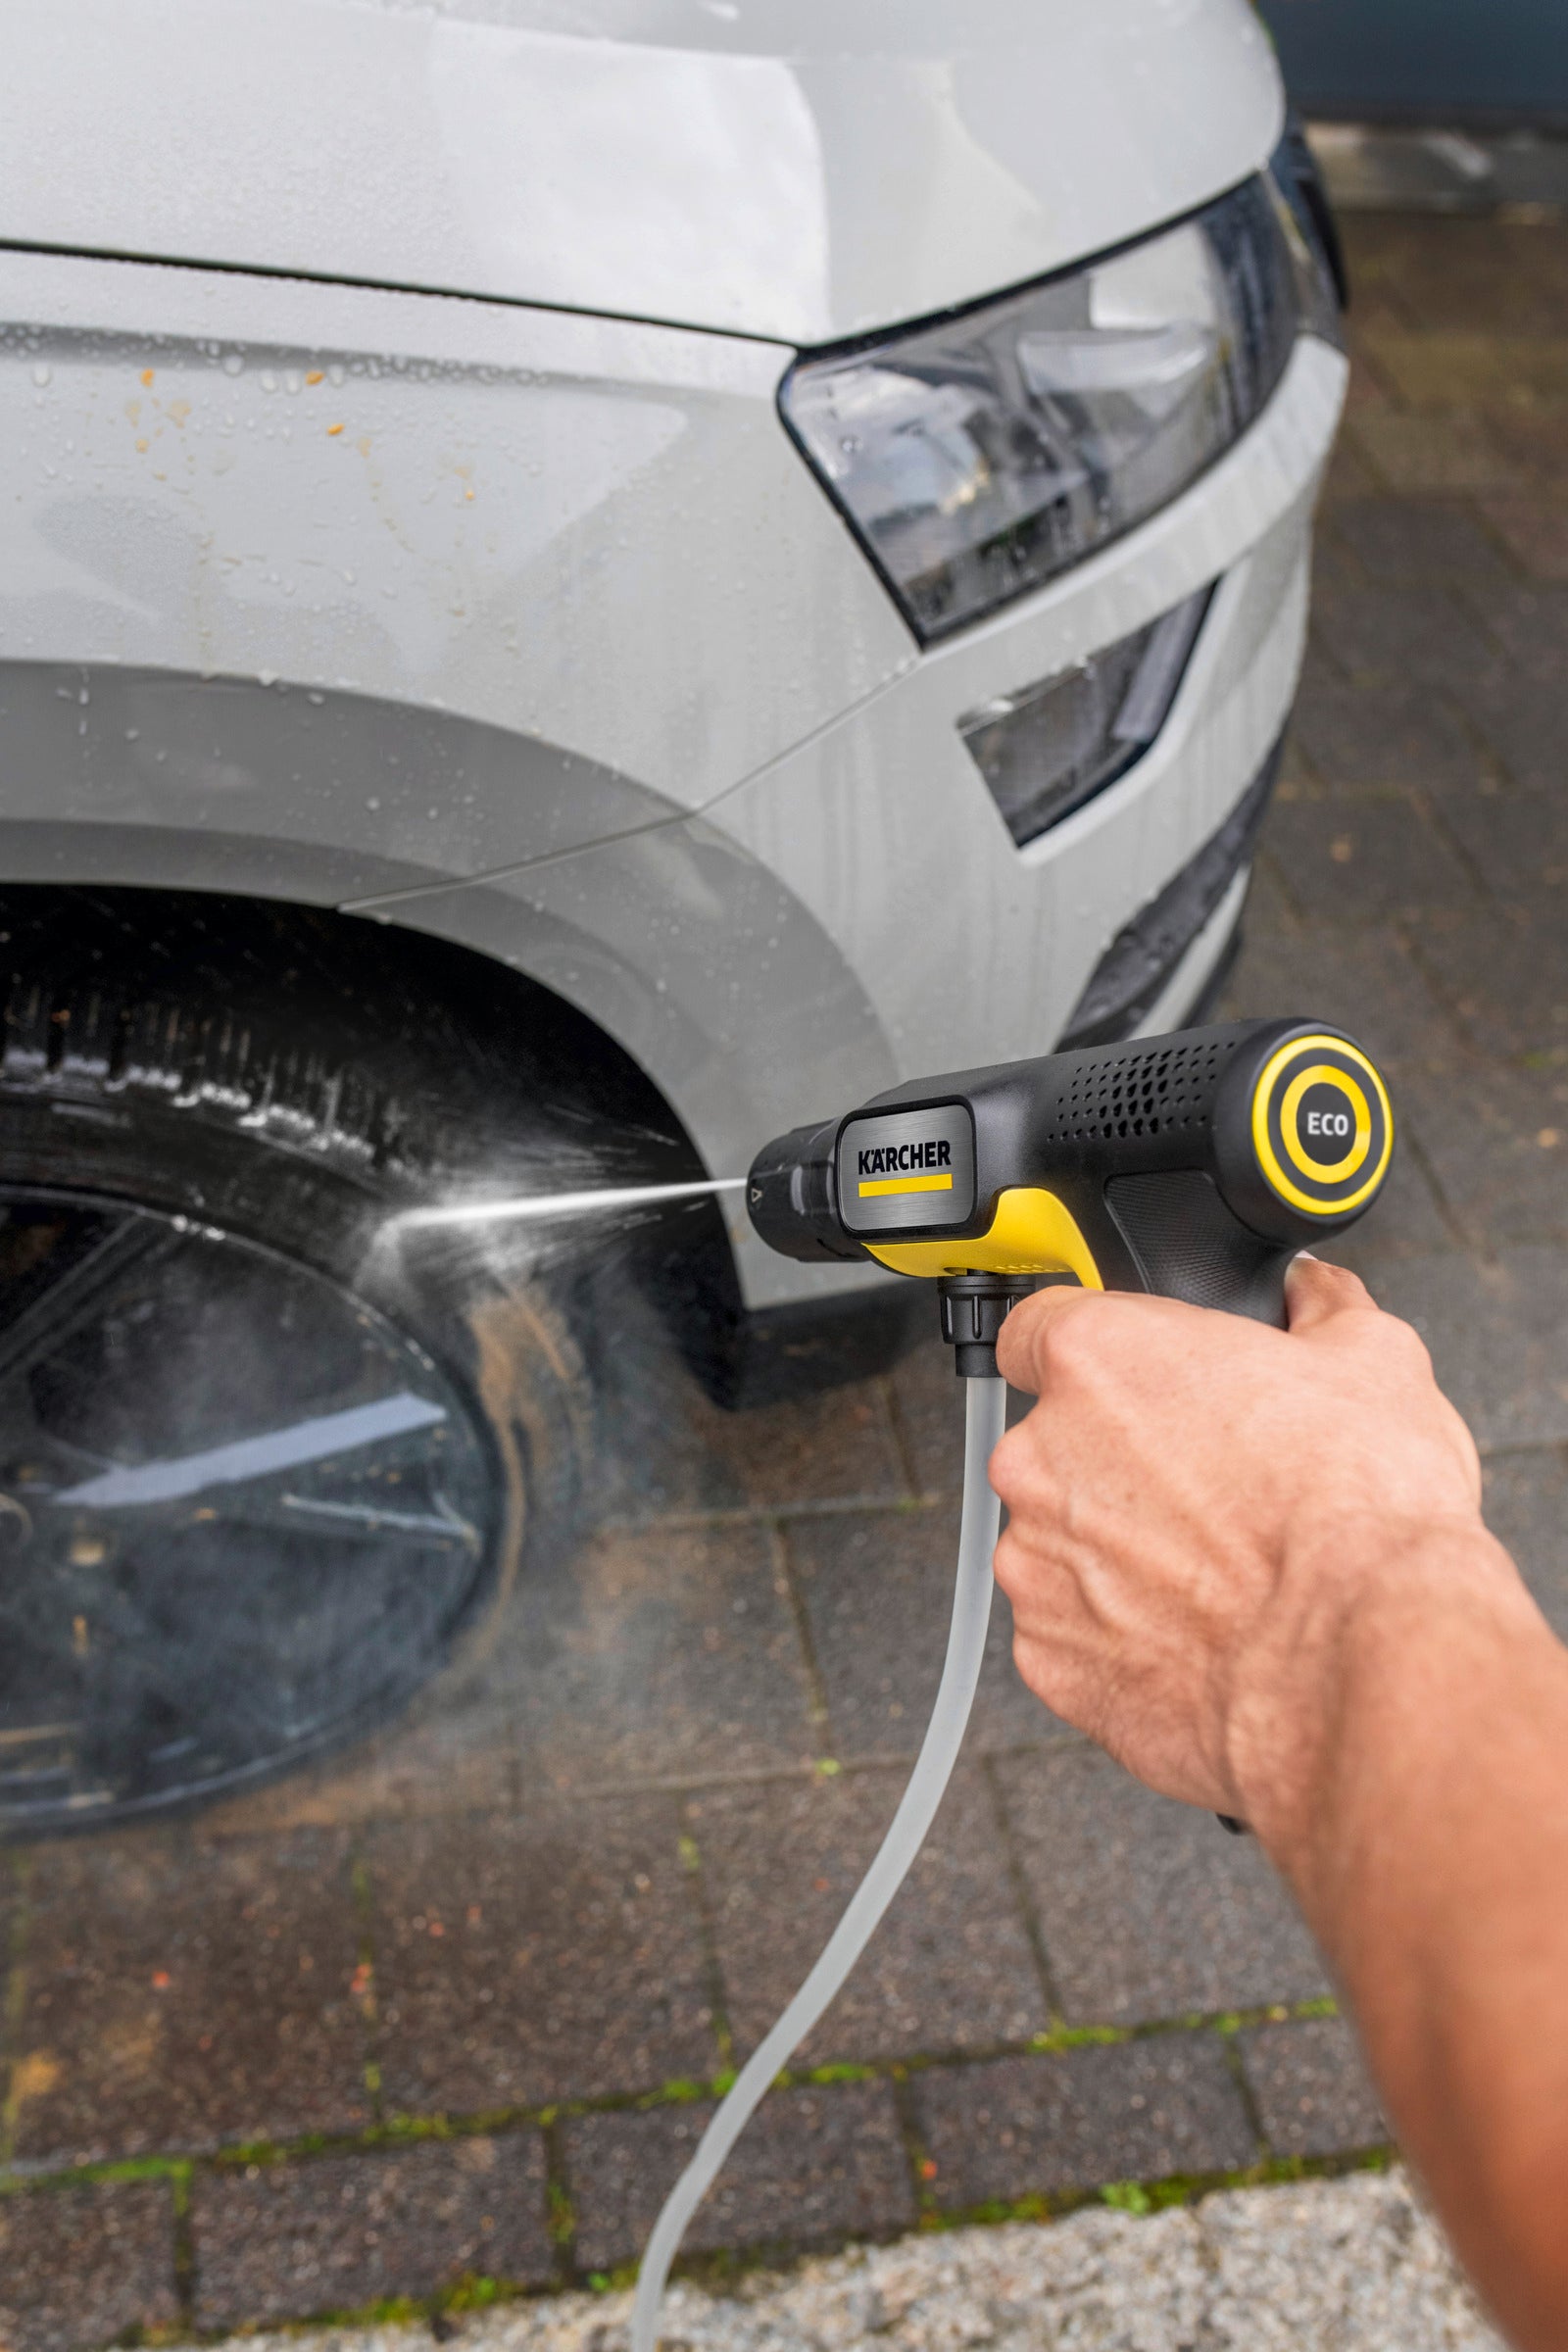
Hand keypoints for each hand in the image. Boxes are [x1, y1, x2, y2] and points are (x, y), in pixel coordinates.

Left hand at [989, 1257, 1494, 1849]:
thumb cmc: (1359, 1512)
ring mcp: (1036, 1564)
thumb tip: (1313, 1292)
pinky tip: (1204, 1633)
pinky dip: (1122, 1634)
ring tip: (1219, 1571)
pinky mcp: (1049, 1659)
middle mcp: (1041, 1457)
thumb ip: (1320, 1306)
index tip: (1135, 1380)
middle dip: (1120, 1462)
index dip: (1096, 1355)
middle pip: (1056, 1444)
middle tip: (1212, 1487)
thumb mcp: (1372, 1360)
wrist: (1361, 1659)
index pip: (1039, 1329)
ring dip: (1120, 1552)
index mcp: (1097, 1359)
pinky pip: (1071, 1632)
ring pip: (1063, 1543)